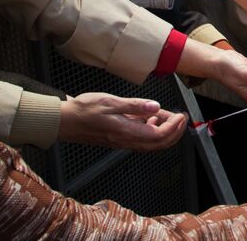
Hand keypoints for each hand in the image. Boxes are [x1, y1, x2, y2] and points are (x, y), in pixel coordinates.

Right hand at [58, 92, 186, 150]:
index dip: (174, 127)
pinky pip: (141, 140)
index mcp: (127, 132)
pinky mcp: (118, 139)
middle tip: (182, 118)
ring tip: (168, 116)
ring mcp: (122, 141)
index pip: (158, 135)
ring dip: (164, 132)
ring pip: (151, 143)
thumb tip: (155, 107)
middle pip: (158, 144)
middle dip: (175, 132)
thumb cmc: (85, 110)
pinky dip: (151, 130)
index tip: (181, 116)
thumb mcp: (111, 102)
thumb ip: (135, 106)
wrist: (65, 121)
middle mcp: (126, 141)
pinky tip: (150, 117)